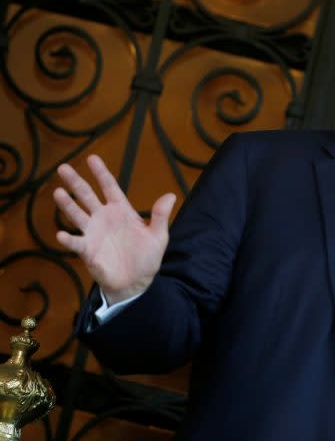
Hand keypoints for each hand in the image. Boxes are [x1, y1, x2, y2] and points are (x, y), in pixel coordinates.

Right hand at [54, 155, 176, 303]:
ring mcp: (93, 233)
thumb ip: (160, 216)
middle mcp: (104, 218)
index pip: (110, 187)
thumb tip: (170, 195)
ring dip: (67, 204)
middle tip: (63, 168)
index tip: (92, 158)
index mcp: (121, 211)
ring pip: (77, 215)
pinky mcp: (87, 250)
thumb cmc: (147, 257)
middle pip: (87, 196)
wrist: (136, 282)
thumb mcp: (158, 236)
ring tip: (58, 192)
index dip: (101, 173)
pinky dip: (68, 239)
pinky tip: (62, 234)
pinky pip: (76, 242)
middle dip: (76, 182)